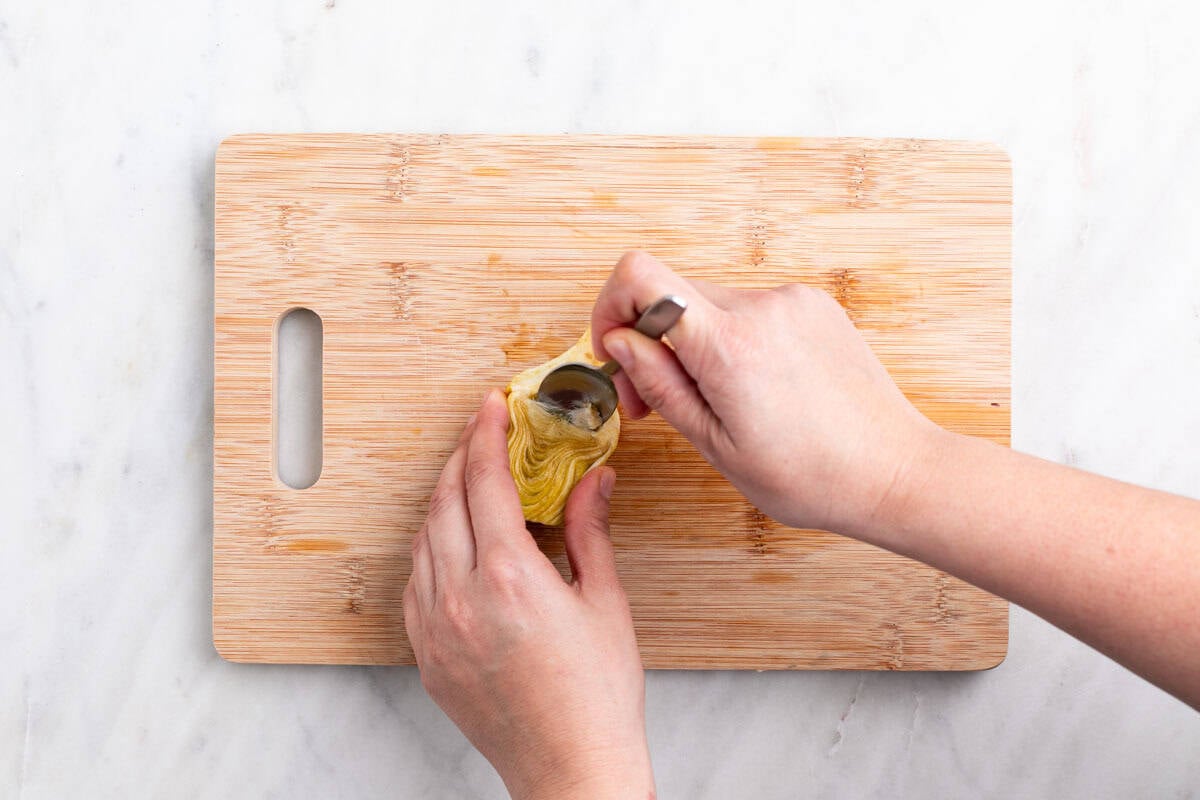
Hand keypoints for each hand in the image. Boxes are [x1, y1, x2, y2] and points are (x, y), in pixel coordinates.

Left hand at [404, 390, 653, 799]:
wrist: (571, 768)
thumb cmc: (596, 697)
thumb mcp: (605, 602)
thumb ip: (591, 532)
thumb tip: (594, 482)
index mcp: (510, 577)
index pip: (486, 482)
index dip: (487, 435)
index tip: (490, 408)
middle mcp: (462, 598)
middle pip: (445, 501)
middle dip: (461, 458)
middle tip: (480, 435)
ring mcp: (436, 629)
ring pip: (422, 540)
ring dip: (442, 501)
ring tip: (468, 484)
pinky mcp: (428, 656)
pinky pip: (415, 583)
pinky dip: (429, 549)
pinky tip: (452, 545)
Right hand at [591, 251, 940, 535]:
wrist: (894, 471)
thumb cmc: (811, 476)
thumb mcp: (717, 445)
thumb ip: (661, 384)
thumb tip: (619, 342)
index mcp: (729, 345)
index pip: (640, 275)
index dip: (610, 307)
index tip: (614, 350)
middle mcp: (761, 306)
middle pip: (671, 294)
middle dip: (651, 342)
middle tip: (657, 401)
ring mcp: (792, 301)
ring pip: (710, 304)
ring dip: (696, 344)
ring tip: (717, 401)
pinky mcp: (814, 304)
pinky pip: (750, 310)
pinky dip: (735, 340)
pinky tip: (756, 388)